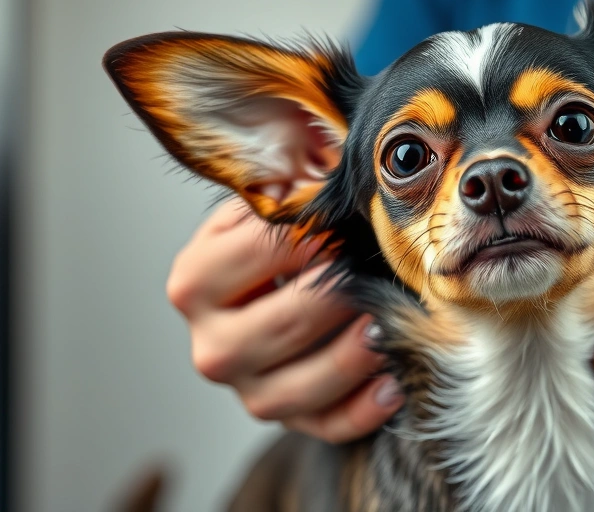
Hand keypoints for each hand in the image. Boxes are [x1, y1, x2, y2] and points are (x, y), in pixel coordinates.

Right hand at [167, 198, 402, 442]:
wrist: (274, 290)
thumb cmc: (280, 242)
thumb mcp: (271, 204)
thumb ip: (290, 186)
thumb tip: (328, 171)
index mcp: (195, 282)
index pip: (252, 257)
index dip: (306, 238)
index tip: (344, 223)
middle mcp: (211, 343)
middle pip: (282, 324)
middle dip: (340, 296)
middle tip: (379, 270)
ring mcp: (247, 388)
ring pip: (300, 388)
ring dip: (353, 357)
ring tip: (390, 325)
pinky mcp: (290, 419)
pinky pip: (327, 425)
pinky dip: (364, 409)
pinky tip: (396, 383)